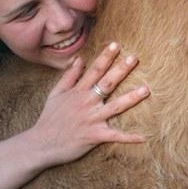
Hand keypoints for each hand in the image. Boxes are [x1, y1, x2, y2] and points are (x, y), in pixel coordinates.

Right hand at [29, 42, 149, 165]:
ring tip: (146, 89)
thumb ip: (69, 76)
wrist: (41, 143)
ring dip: (131, 98)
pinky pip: (115, 136)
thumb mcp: (56, 93)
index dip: (106, 57)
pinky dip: (129, 137)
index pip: (94, 70)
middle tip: (134, 58)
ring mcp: (92, 119)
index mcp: (78, 92)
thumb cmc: (49, 119)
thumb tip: (79, 59)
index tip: (116, 45)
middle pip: (107, 83)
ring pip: (115, 106)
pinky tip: (144, 137)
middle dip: (121, 70)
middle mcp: (86, 102)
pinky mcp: (94, 136)